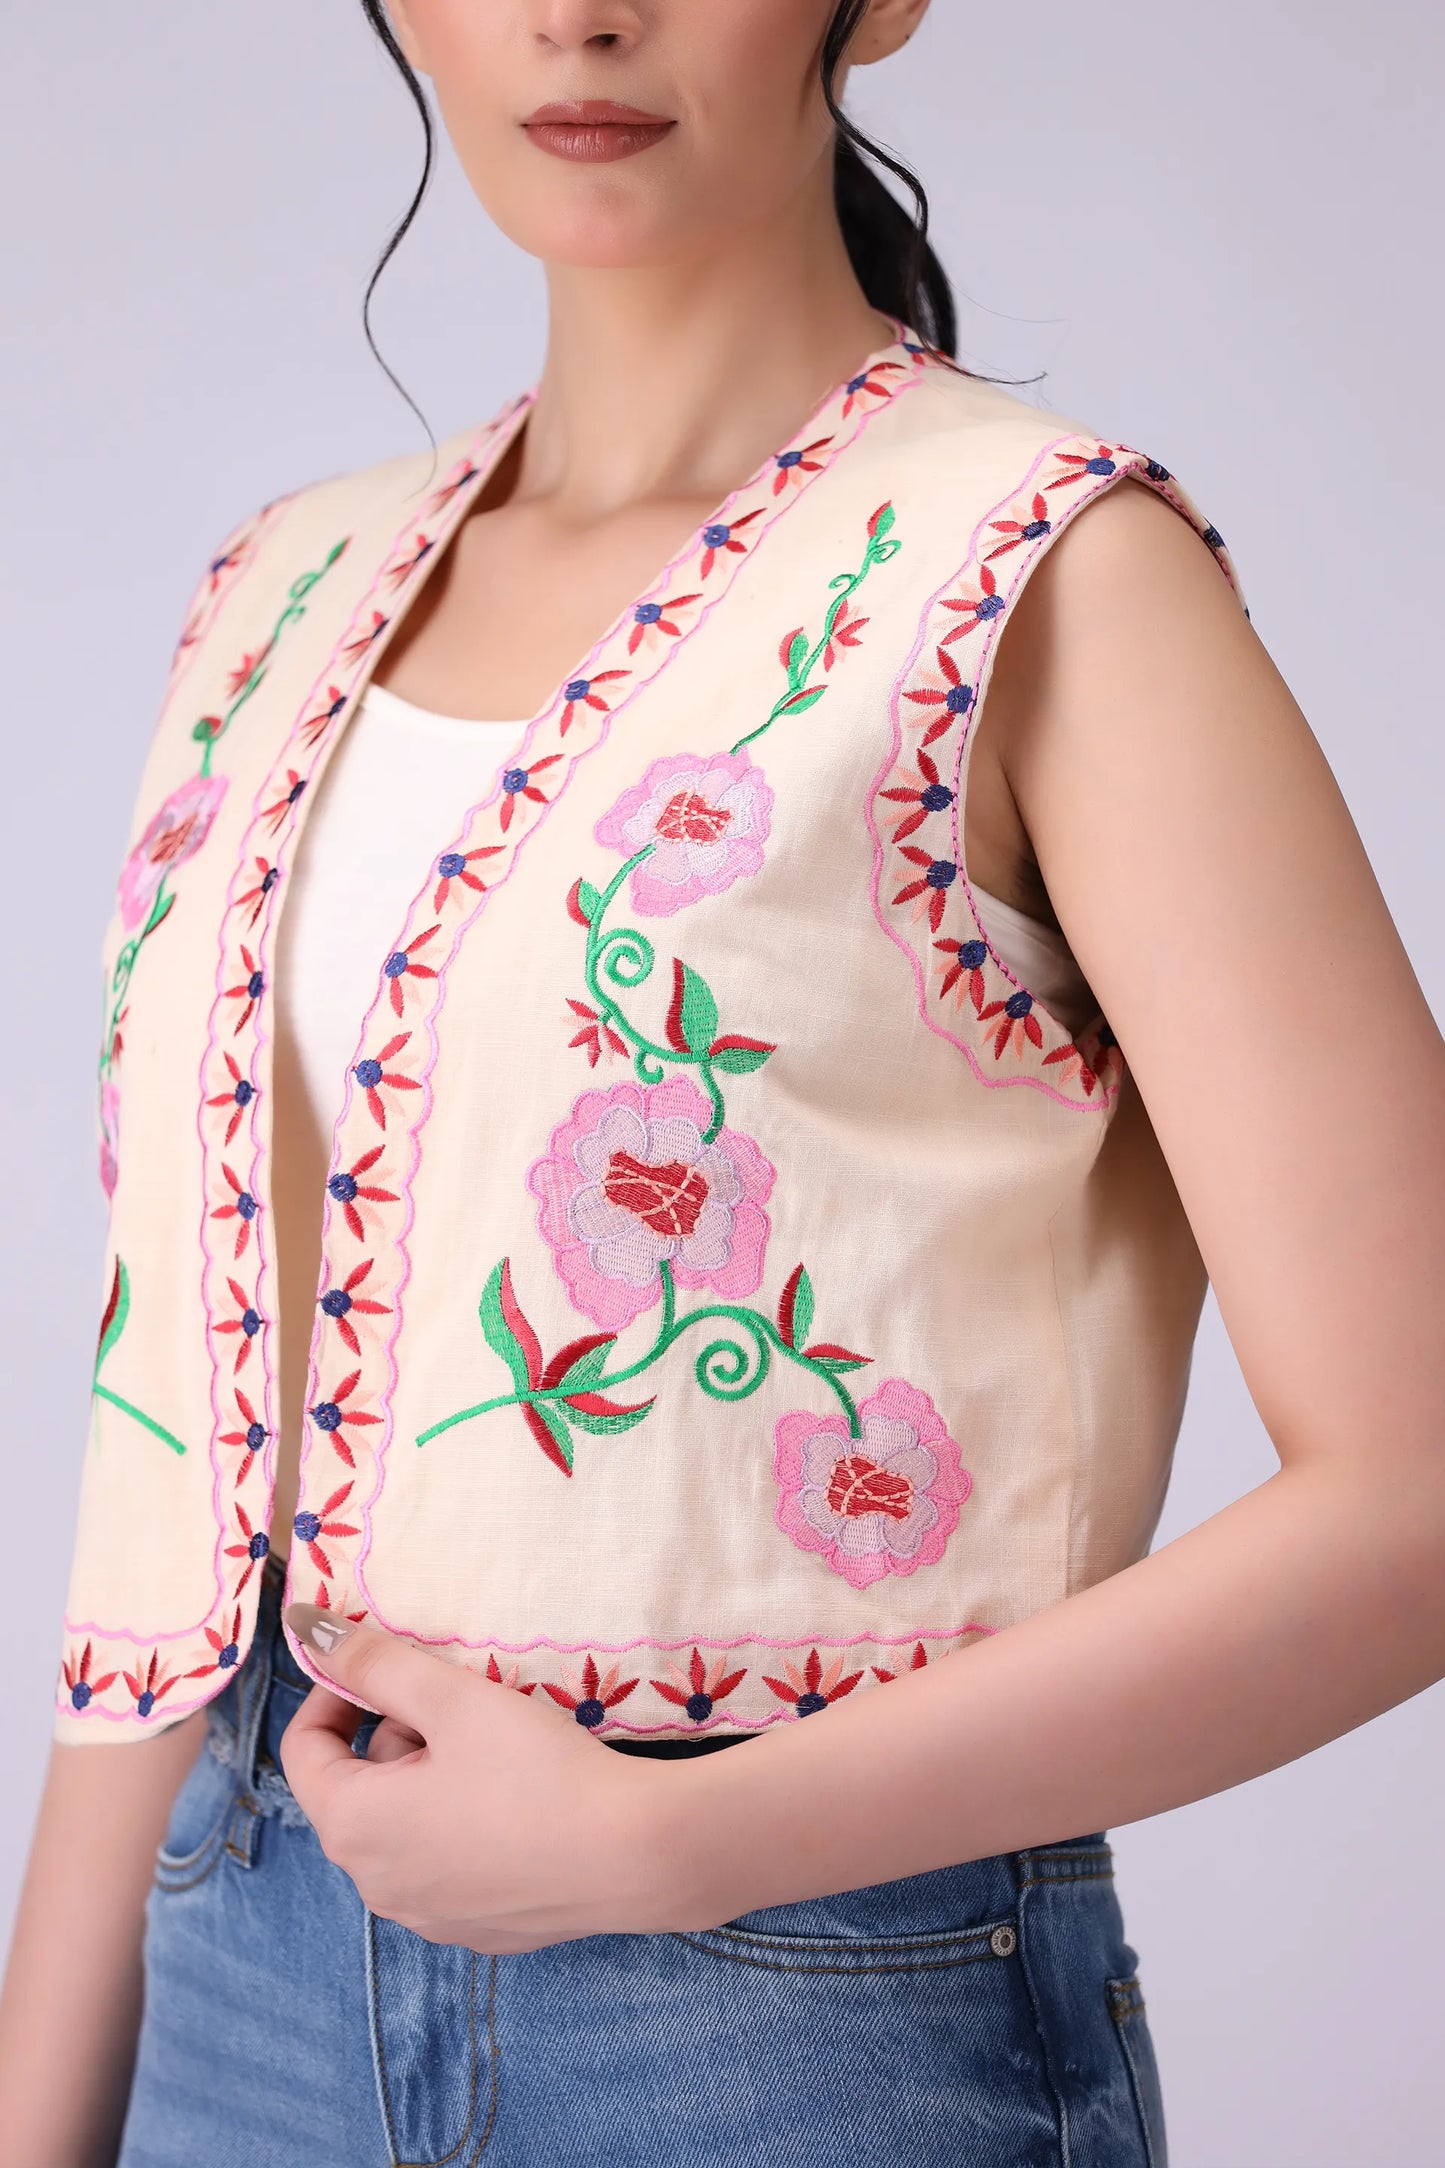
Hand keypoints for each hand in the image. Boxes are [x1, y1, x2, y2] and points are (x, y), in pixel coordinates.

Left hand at [278, 1605, 680, 1952]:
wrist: (631, 1855)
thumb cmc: (534, 1770)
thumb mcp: (451, 1698)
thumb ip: (374, 1661)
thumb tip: (306, 1628)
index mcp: (354, 1828)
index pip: (303, 1751)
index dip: (334, 1693)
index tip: (382, 1663)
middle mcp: (376, 1886)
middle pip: (357, 1789)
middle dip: (396, 1735)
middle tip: (459, 1703)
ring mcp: (427, 1917)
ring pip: (402, 1828)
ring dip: (428, 1779)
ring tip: (494, 1747)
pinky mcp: (476, 1930)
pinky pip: (444, 1864)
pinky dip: (461, 1824)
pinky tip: (517, 1802)